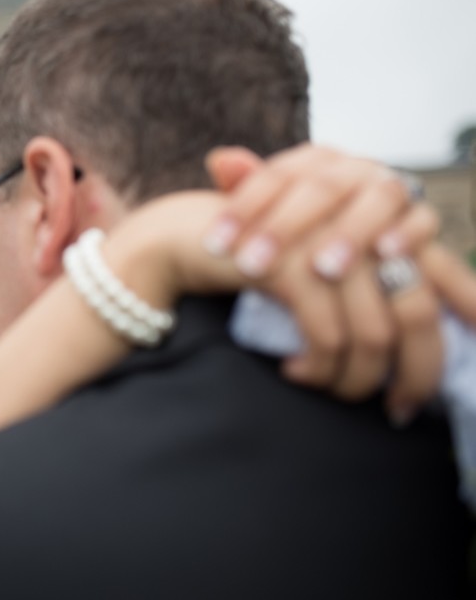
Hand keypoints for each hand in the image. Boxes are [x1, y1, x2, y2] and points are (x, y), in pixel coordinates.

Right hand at [203, 143, 445, 418]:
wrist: (190, 235)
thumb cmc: (259, 256)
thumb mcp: (318, 270)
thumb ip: (365, 292)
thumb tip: (416, 339)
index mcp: (380, 227)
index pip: (443, 273)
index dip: (470, 307)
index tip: (474, 342)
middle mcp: (365, 231)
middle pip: (420, 316)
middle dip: (417, 376)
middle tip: (398, 410)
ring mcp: (329, 246)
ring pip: (375, 336)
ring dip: (355, 380)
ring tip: (329, 390)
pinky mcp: (294, 266)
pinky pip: (328, 336)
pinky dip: (317, 368)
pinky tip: (294, 372)